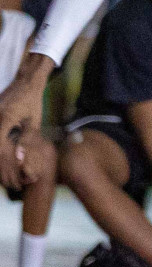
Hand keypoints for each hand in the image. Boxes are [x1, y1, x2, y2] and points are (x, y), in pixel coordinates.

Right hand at [0, 63, 48, 186]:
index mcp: (4, 120)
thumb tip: (19, 158)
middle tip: (13, 184)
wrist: (25, 83)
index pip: (0, 150)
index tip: (15, 179)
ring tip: (7, 179)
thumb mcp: (34, 121)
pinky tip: (3, 165)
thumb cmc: (33, 101)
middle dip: (2, 170)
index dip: (6, 166)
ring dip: (0, 165)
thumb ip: (26, 139)